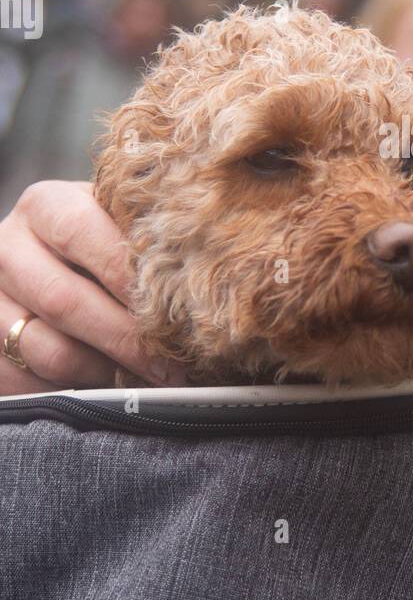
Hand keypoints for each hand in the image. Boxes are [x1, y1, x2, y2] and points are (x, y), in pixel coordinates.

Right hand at [0, 180, 187, 394]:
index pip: (83, 232)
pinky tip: (109, 390)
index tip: (173, 310)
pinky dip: (75, 393)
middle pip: (64, 300)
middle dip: (126, 339)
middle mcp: (6, 248)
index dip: (128, 275)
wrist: (37, 265)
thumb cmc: (96, 246)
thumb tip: (205, 273)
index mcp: (45, 206)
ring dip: (105, 373)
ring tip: (146, 381)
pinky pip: (27, 383)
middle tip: (172, 365)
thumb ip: (141, 238)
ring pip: (47, 350)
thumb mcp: (113, 224)